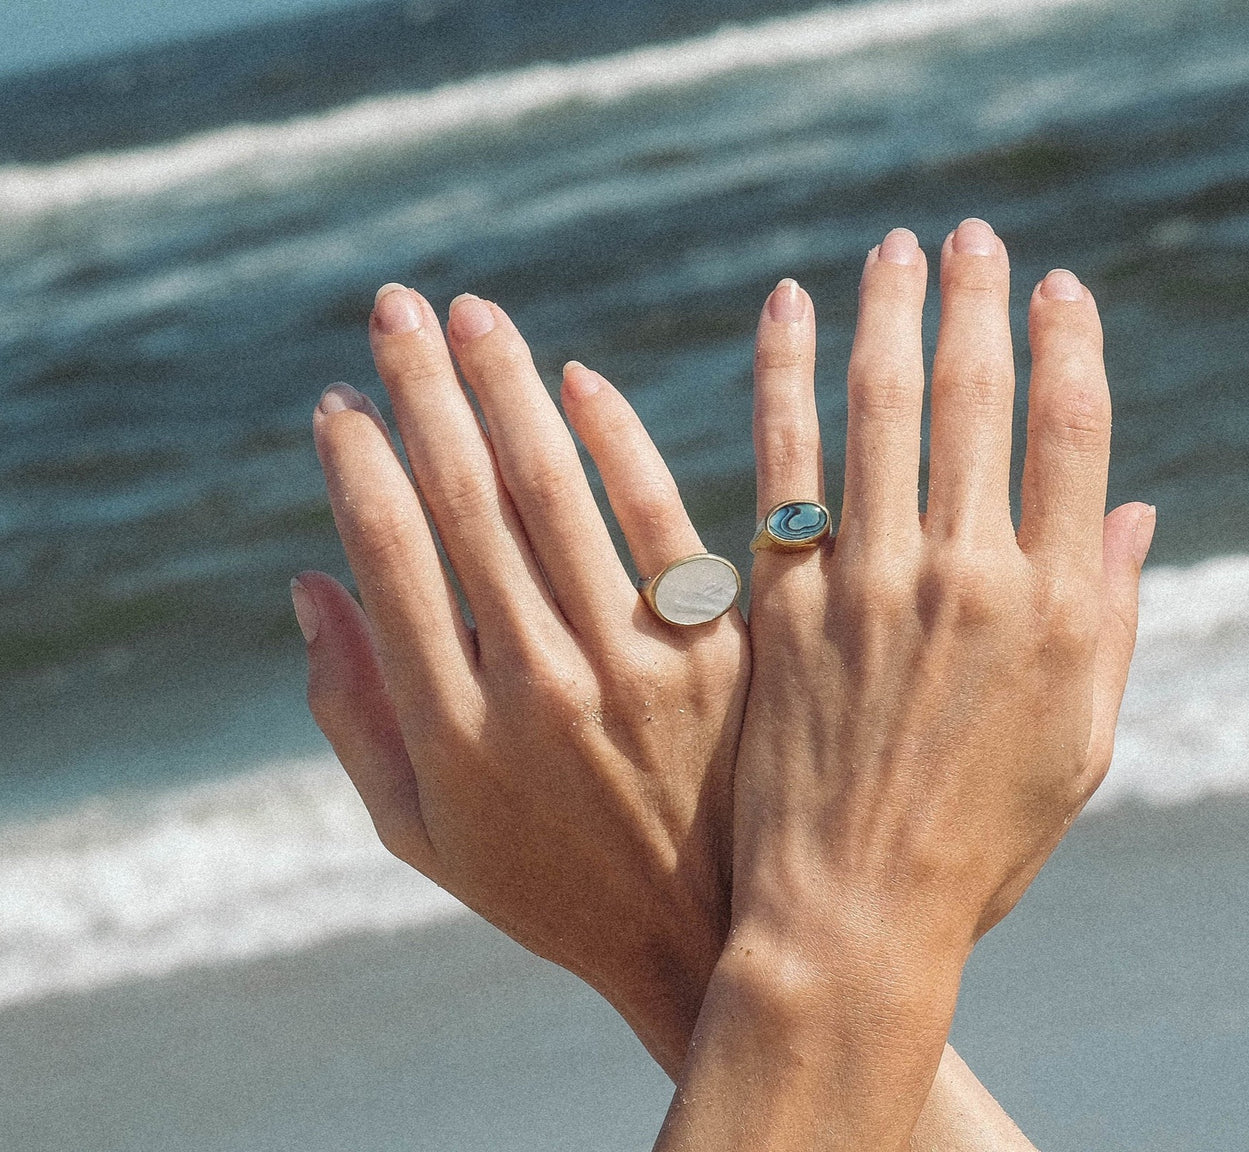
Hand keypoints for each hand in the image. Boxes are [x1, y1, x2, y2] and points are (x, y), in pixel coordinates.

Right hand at [294, 285, 746, 1073]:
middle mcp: (538, 684)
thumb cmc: (551, 884)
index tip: (341, 399)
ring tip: (469, 313)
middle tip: (394, 305)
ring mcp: (635, 663)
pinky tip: (577, 379)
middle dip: (421, 392)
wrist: (707, 939)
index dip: (357, 466)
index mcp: (456, 731)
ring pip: (555, 491)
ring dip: (505, 388)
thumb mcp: (425, 833)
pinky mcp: (718, 650)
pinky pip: (662, 519)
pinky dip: (617, 441)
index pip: (390, 558)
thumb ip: (354, 713)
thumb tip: (305, 582)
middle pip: (464, 501)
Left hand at [659, 222, 1152, 1147]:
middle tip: (966, 235)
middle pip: (976, 400)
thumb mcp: (1079, 744)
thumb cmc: (978, 842)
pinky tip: (782, 313)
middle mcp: (964, 576)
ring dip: (886, 316)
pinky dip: (780, 377)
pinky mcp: (780, 601)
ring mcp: (865, 583)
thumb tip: (1137, 509)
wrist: (851, 914)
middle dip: (975, 304)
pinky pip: (777, 461)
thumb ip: (1110, 618)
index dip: (1067, 347)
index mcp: (1054, 608)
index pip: (1069, 436)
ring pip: (878, 410)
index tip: (1056, 287)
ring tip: (888, 250)